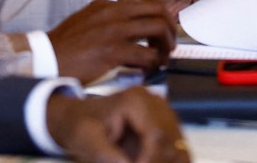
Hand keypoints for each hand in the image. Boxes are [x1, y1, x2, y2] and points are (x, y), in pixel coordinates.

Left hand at [47, 87, 188, 162]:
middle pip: (171, 141)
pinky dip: (171, 160)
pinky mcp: (165, 124)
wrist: (77, 117)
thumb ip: (106, 155)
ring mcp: (163, 112)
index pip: (157, 135)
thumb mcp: (86, 140)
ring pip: (178, 146)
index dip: (150, 160)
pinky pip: (177, 147)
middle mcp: (155, 102)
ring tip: (142, 162)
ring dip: (167, 161)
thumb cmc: (80, 125)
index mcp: (136, 100)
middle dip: (158, 162)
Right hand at [49, 0, 175, 81]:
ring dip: (165, 47)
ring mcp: (114, 30)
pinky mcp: (113, 51)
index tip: (161, 33)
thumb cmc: (65, 45)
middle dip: (170, 29)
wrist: (46, 58)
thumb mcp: (87, 20)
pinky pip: (146, 55)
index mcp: (107, 4)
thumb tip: (131, 31)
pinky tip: (147, 71)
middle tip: (169, 46)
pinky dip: (152, 65)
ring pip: (157, 29)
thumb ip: (108, 20)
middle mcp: (114, 12)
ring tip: (161, 60)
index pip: (146, 3)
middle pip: (158, 11)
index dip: (160, 19)